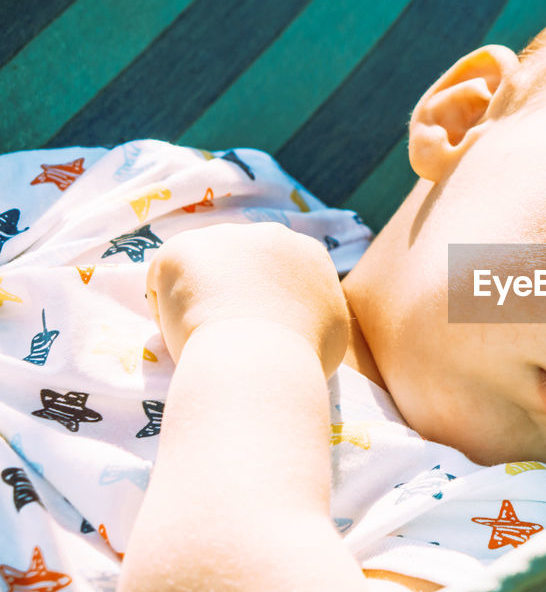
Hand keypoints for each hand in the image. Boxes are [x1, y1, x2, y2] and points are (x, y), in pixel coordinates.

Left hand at [145, 222, 349, 376]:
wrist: (261, 357)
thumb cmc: (302, 355)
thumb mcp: (333, 329)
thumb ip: (317, 310)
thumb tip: (304, 315)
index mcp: (308, 252)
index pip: (280, 269)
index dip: (265, 299)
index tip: (259, 328)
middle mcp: (270, 234)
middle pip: (241, 261)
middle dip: (232, 290)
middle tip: (229, 332)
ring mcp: (226, 237)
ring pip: (202, 267)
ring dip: (199, 296)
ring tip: (205, 337)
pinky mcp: (183, 248)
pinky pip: (166, 278)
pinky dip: (169, 308)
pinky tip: (184, 332)